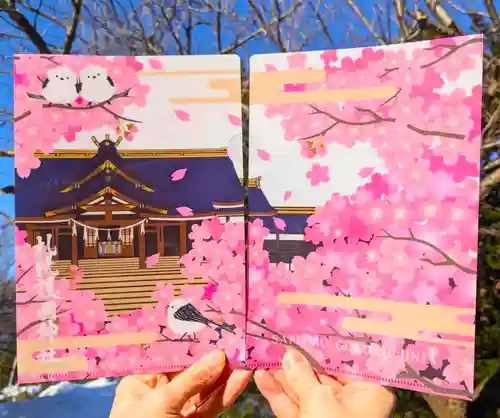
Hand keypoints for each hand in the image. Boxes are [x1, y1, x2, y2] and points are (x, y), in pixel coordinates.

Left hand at [109, 350, 251, 417]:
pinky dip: (226, 393)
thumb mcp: (161, 402)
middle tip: (236, 343)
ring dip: (226, 375)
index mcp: (140, 383)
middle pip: (191, 372)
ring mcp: (178, 411)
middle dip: (213, 359)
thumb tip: (219, 356)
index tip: (214, 330)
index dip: (192, 344)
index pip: (169, 357)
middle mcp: (160, 393)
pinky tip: (241, 378)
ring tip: (245, 357)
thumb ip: (191, 380)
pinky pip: (211, 406)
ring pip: (205, 389)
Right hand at [255, 349, 394, 417]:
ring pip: (303, 390)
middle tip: (279, 340)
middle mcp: (351, 403)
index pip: (346, 361)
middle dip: (297, 360)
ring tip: (263, 354)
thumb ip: (301, 376)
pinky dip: (278, 393)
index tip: (305, 327)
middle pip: (321, 374)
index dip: (323, 345)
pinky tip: (261, 377)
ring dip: (282, 375)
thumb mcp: (318, 400)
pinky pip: (294, 406)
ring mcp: (329, 415)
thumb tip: (288, 355)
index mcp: (368, 393)